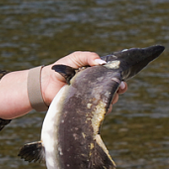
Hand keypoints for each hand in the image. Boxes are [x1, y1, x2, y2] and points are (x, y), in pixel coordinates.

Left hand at [0, 50, 114, 119]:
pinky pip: (96, 112)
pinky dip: (99, 109)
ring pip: (107, 103)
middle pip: (114, 92)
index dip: (120, 82)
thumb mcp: (76, 58)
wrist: (46, 83)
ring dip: (110, 100)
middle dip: (118, 91)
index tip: (122, 82)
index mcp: (97, 76)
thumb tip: (102, 62)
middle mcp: (96, 89)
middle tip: (117, 89)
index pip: (113, 80)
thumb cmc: (61, 69)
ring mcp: (90, 100)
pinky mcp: (84, 109)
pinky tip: (97, 104)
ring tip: (104, 95)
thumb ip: (89, 56)